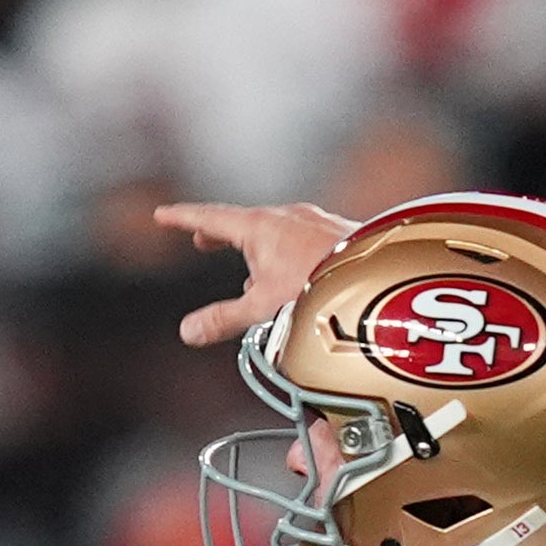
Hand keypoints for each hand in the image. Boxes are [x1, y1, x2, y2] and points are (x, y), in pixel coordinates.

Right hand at [158, 201, 355, 346]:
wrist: (382, 275)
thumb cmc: (323, 288)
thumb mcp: (264, 310)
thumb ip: (225, 320)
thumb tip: (188, 331)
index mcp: (260, 227)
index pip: (210, 218)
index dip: (182, 218)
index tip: (162, 214)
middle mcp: (287, 216)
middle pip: (243, 222)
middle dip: (220, 234)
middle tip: (202, 240)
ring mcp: (316, 222)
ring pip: (277, 232)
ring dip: (258, 248)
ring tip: (252, 272)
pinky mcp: (339, 234)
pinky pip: (303, 240)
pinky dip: (287, 253)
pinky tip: (298, 276)